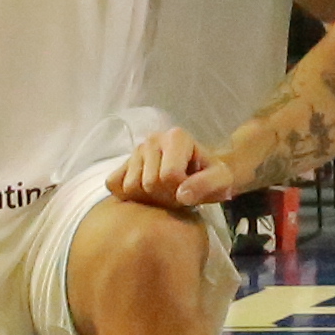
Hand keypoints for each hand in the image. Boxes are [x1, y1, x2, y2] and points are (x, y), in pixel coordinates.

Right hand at [101, 127, 238, 210]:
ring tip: (164, 192)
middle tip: (176, 194)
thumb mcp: (221, 181)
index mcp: (176, 137)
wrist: (198, 172)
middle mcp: (152, 139)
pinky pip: (114, 184)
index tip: (190, 190)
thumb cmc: (209, 177)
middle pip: (150, 183)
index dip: (181, 191)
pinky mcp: (121, 163)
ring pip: (131, 187)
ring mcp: (134, 151)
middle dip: (165, 196)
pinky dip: (127, 195)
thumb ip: (207, 186)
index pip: (170, 176)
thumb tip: (182, 195)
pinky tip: (146, 193)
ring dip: (148, 198)